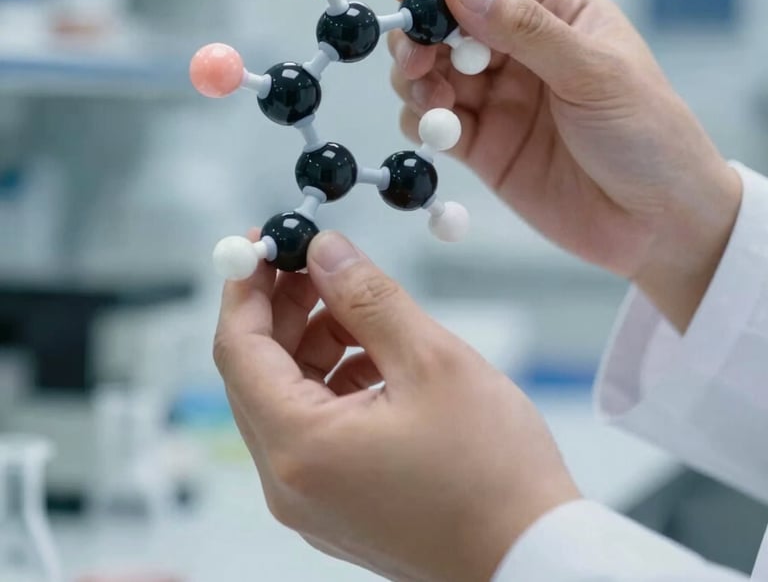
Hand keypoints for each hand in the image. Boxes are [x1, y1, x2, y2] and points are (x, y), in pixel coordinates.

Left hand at [214, 230, 578, 581]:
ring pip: (289, 396)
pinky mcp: (339, 503)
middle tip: (318, 261)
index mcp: (300, 448)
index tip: (262, 241)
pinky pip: (316, 426)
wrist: (533, 559)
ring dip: (315, 341)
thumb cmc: (493, 473)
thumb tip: (324, 251)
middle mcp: (290, 483)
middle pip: (259, 372)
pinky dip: (336, 379)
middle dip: (284, 308)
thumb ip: (367, 297)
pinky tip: (379, 354)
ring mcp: (312, 499)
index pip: (238, 349)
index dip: (246, 287)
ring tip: (362, 306)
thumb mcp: (432, 361)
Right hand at [389, 0, 741, 330]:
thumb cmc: (648, 135)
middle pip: (448, 24)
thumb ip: (524, 29)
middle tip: (412, 56)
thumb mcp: (592, 72)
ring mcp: (499, 98)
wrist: (660, 225)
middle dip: (421, 34)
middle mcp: (522, 50)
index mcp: (558, 13)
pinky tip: (438, 128)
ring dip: (416, 78)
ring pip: (433, 72)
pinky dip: (421, 120)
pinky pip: (434, 122)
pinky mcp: (483, 146)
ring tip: (428, 97)